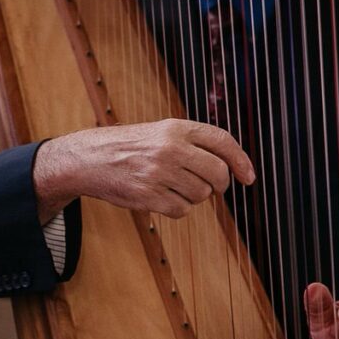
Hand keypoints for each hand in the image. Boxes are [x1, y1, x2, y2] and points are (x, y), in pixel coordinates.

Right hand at [32, 118, 255, 223]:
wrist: (89, 158)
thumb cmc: (128, 146)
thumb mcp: (161, 131)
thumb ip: (193, 143)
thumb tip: (230, 168)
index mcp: (176, 127)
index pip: (223, 141)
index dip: (241, 161)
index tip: (248, 178)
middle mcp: (171, 148)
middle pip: (218, 174)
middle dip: (219, 185)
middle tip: (210, 187)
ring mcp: (160, 173)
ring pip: (201, 195)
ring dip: (192, 196)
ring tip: (170, 185)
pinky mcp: (149, 195)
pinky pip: (181, 211)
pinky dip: (176, 208)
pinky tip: (159, 197)